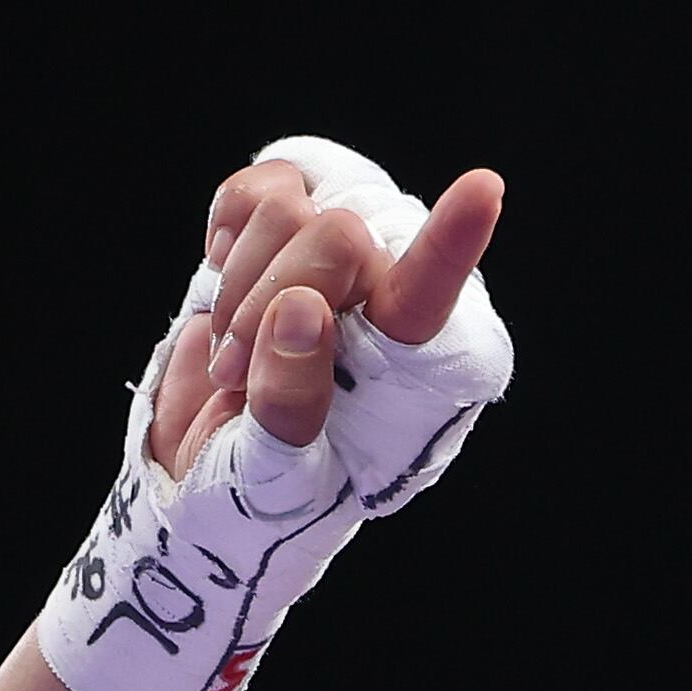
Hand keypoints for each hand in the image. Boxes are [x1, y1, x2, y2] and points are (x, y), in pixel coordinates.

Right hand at [147, 156, 505, 474]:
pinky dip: (228, 230)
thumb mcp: (273, 480)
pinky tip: (228, 282)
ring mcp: (341, 265)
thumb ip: (291, 404)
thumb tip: (302, 308)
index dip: (451, 243)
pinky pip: (259, 188)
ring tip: (235, 349)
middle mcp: (389, 308)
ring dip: (239, 281)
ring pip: (288, 206)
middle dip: (268, 297)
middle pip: (337, 237)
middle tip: (237, 372)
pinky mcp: (288, 234)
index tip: (485, 190)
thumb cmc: (259, 502)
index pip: (432, 298)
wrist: (206, 487)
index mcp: (413, 375)